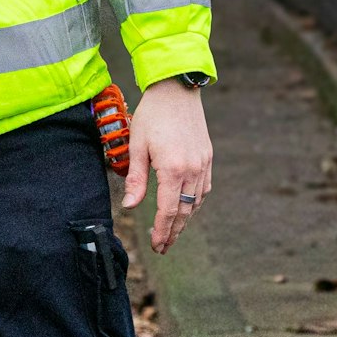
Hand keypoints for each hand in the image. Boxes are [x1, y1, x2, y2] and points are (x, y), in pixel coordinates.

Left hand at [121, 77, 212, 254]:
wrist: (177, 89)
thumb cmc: (153, 114)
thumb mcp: (136, 145)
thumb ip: (135, 178)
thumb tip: (129, 206)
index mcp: (172, 169)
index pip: (167, 210)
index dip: (161, 231)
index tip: (156, 246)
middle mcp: (192, 170)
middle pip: (184, 211)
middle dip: (173, 231)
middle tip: (163, 247)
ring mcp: (203, 164)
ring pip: (196, 201)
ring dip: (185, 219)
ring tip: (173, 232)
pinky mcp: (207, 157)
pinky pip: (203, 188)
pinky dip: (195, 202)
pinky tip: (187, 207)